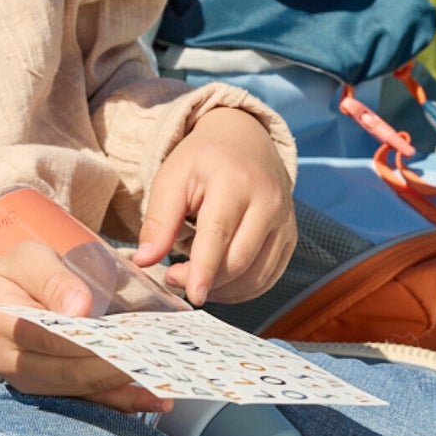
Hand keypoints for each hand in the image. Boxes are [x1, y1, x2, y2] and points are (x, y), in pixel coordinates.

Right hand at [0, 243, 170, 414]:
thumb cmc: (15, 276)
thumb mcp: (28, 260)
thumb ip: (52, 278)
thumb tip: (81, 307)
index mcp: (1, 322)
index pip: (47, 336)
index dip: (87, 338)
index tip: (125, 333)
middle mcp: (12, 361)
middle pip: (68, 370)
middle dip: (114, 365)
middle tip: (155, 354)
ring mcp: (30, 382)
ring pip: (80, 389)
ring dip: (123, 385)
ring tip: (164, 377)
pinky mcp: (48, 392)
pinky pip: (86, 400)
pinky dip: (121, 402)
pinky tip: (154, 400)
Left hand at [133, 106, 295, 306]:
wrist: (245, 139)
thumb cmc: (203, 160)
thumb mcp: (172, 179)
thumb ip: (158, 221)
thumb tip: (145, 260)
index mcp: (235, 181)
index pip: (219, 233)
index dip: (204, 269)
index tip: (192, 295)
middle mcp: (268, 201)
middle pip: (239, 261)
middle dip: (205, 279)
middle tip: (173, 275)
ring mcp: (285, 221)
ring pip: (256, 275)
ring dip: (222, 289)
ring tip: (194, 277)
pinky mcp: (290, 237)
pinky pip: (268, 278)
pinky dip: (241, 290)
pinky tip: (218, 283)